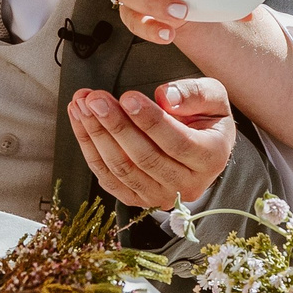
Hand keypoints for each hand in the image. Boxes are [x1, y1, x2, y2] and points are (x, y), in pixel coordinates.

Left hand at [68, 78, 236, 208]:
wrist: (203, 148)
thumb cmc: (206, 119)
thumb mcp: (213, 98)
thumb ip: (194, 94)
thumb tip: (165, 97)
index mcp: (211, 158)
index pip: (177, 142)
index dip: (150, 120)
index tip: (127, 97)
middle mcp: (188, 184)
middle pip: (145, 157)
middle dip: (116, 125)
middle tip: (95, 99)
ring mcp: (160, 195)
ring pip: (122, 169)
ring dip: (97, 135)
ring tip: (82, 105)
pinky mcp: (137, 198)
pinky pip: (108, 177)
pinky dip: (89, 148)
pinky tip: (79, 120)